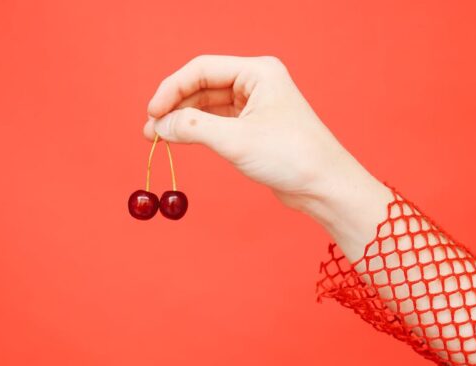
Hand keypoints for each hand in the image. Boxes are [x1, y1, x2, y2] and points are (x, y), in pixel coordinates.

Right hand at [144, 55, 391, 258]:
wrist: (324, 186)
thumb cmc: (291, 156)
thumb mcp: (236, 140)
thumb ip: (192, 127)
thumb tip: (159, 126)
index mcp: (258, 72)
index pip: (201, 69)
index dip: (171, 88)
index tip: (151, 113)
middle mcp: (257, 83)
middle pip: (203, 86)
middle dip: (175, 106)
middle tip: (151, 130)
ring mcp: (256, 105)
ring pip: (209, 105)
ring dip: (184, 119)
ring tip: (159, 137)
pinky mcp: (255, 127)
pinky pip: (219, 122)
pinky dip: (199, 130)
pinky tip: (183, 139)